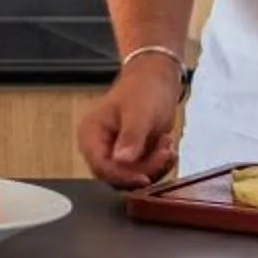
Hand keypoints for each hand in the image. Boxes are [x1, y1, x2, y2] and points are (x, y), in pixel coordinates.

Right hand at [76, 62, 184, 189]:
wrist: (157, 80)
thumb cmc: (143, 89)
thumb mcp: (139, 112)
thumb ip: (131, 137)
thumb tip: (122, 160)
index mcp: (90, 134)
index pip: (100, 167)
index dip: (122, 176)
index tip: (145, 177)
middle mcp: (99, 147)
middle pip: (117, 176)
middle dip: (144, 168)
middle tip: (163, 151)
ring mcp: (115, 153)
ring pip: (132, 177)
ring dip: (155, 165)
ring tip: (166, 143)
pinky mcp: (131, 157)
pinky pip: (144, 172)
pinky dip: (159, 165)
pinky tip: (166, 147)